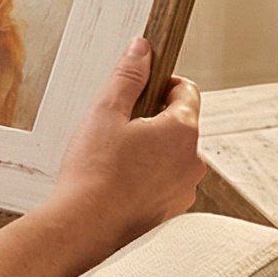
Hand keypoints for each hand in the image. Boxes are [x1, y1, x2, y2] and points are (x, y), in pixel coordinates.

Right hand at [48, 36, 203, 250]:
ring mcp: (184, 191)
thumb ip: (128, 76)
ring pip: (173, 156)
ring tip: (116, 159)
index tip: (140, 90)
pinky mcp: (171, 213)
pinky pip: (165, 184)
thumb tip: (142, 48)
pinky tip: (119, 183)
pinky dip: (148, 179)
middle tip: (119, 127)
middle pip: (181, 124)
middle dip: (154, 120)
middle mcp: (193, 162)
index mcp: (183, 131)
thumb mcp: (106, 111)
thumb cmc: (94, 172)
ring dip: (152, 151)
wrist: (84, 228)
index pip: (187, 91)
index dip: (163, 84)